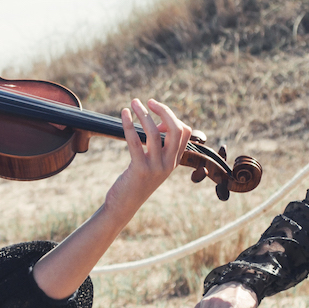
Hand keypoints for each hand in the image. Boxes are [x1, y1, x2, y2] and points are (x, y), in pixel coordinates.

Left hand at [104, 99, 195, 215]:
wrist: (124, 206)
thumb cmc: (135, 181)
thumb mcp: (151, 163)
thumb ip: (156, 146)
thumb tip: (154, 123)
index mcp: (174, 161)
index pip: (184, 131)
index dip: (171, 117)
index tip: (154, 113)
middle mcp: (169, 164)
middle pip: (175, 129)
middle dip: (163, 110)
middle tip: (148, 101)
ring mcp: (156, 168)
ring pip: (154, 132)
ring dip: (143, 113)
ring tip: (133, 102)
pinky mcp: (139, 170)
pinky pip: (135, 141)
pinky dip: (129, 124)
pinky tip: (124, 114)